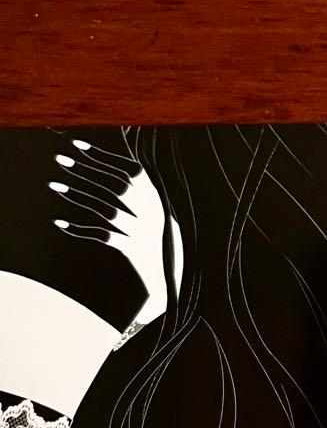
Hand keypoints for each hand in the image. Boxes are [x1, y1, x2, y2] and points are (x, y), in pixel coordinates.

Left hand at [49, 135, 177, 324]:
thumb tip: (124, 167)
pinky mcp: (132, 250)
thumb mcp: (157, 214)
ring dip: (77, 195)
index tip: (77, 145)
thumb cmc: (161, 245)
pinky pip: (102, 235)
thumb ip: (142, 193)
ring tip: (54, 185)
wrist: (171, 282)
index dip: (103, 157)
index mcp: (159, 201)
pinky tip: (60, 222)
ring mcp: (143, 233)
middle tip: (60, 159)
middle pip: (115, 186)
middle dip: (86, 169)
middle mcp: (153, 215)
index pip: (130, 171)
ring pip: (105, 209)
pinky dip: (79, 229)